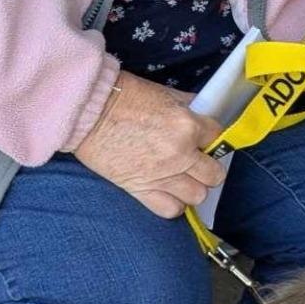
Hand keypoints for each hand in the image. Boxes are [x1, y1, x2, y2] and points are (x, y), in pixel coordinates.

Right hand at [74, 71, 225, 218]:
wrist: (87, 111)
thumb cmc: (122, 97)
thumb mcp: (162, 93)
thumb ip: (187, 106)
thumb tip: (203, 115)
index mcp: (186, 126)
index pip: (217, 137)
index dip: (211, 137)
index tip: (203, 139)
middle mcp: (180, 154)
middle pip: (214, 175)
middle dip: (209, 168)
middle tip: (197, 162)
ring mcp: (163, 176)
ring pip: (197, 196)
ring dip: (193, 188)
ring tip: (182, 179)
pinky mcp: (142, 190)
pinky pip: (171, 210)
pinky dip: (173, 204)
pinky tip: (168, 192)